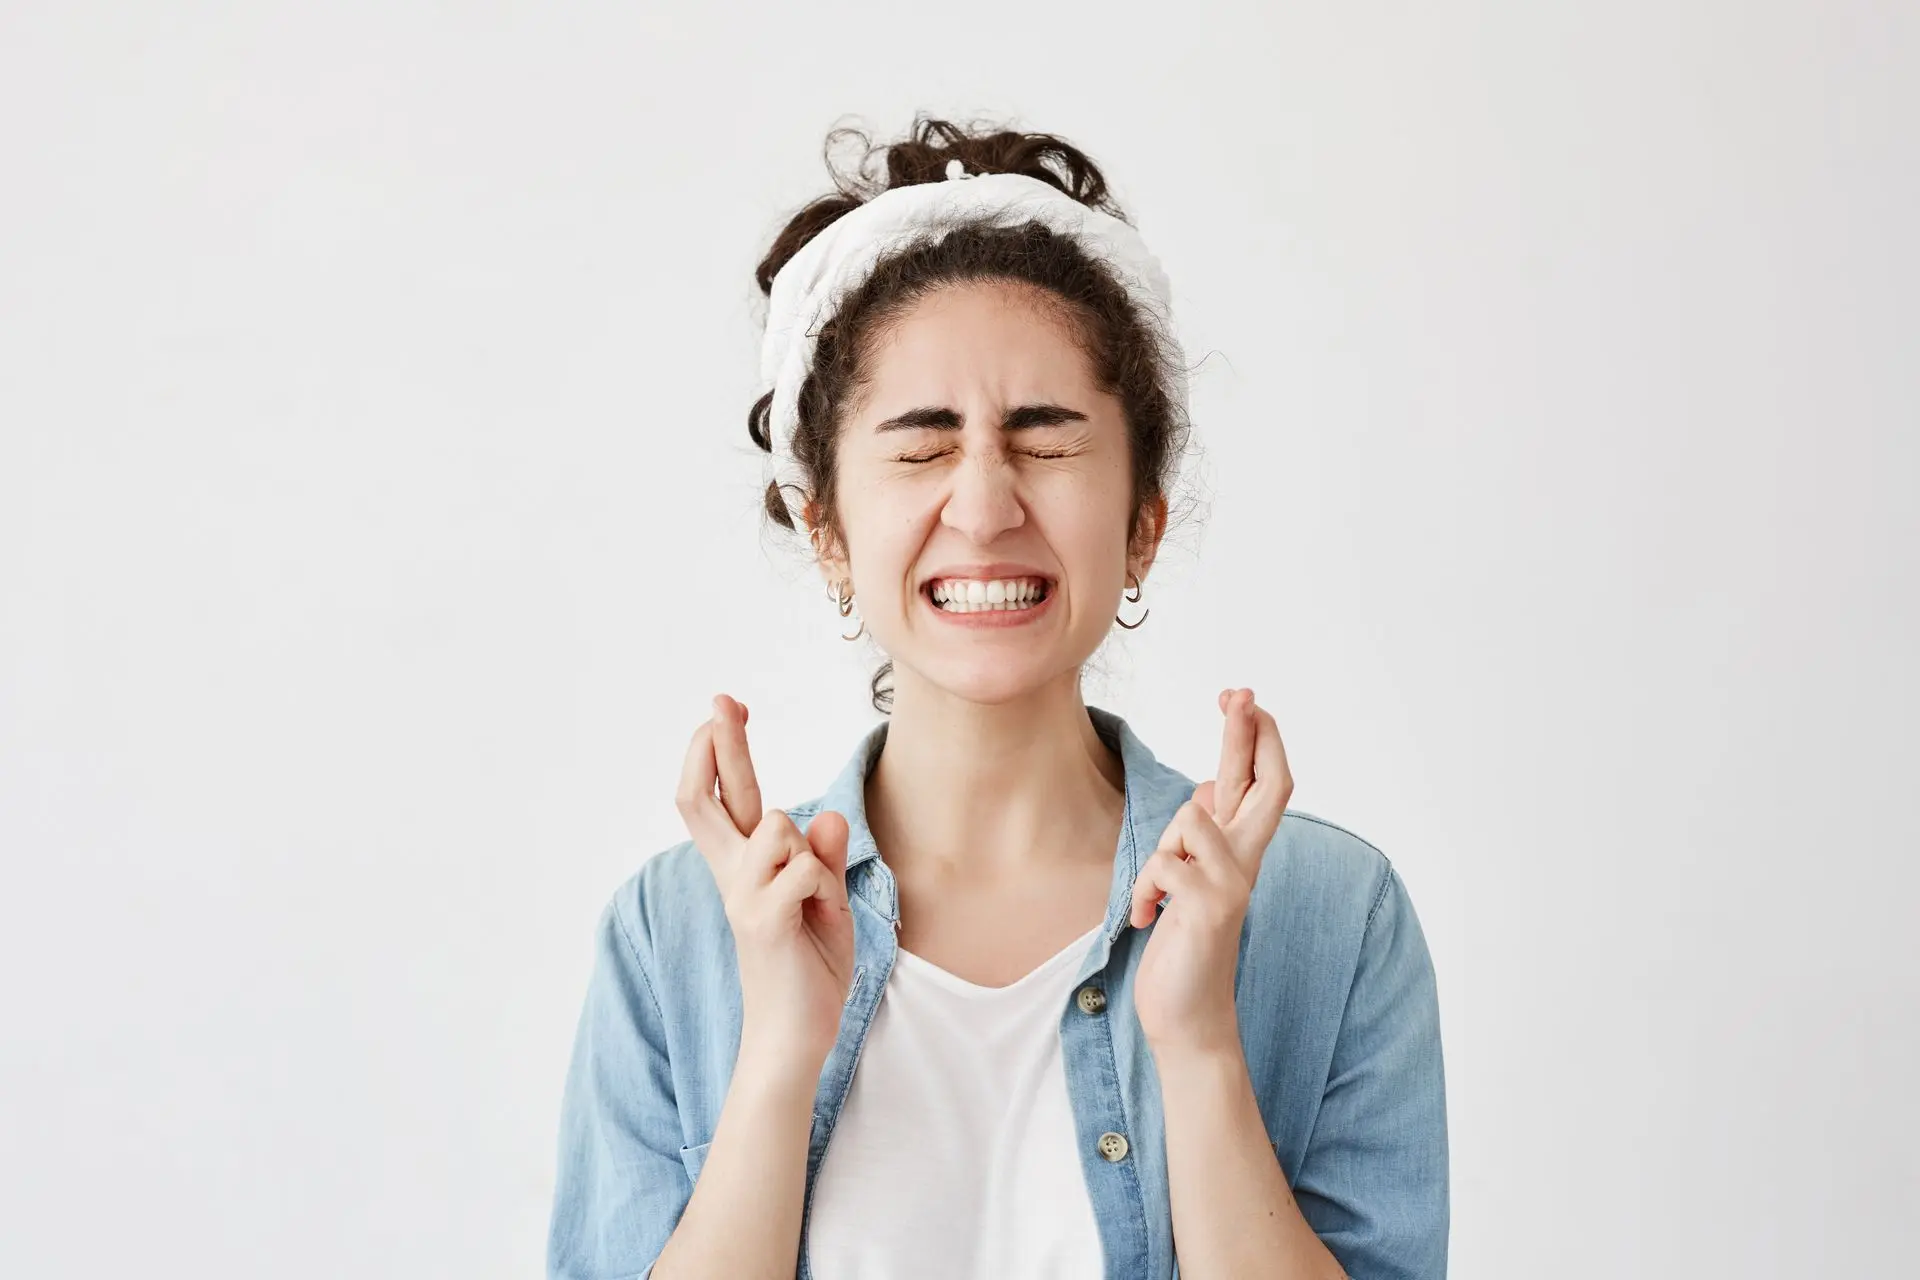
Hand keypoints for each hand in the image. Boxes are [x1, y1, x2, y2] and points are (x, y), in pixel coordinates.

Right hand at [675, 694, 856, 1078]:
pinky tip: (818, 921)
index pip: (720, 799)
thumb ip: (822, 859)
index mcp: (745, 869)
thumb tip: (826, 815)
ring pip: (780, 825)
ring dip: (811, 855)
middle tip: (721, 699)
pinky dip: (824, 887)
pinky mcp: (761, 918)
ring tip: (816, 905)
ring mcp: (741, 896)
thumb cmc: (810, 970)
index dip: (716, 752)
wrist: (796, 1036)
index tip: (724, 710)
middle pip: (710, 797)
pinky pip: (805, 868)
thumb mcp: (827, 903)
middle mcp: (733, 876)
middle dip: (719, 743)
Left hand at [1129, 688, 1293, 1058]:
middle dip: (1248, 732)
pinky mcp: (1208, 909)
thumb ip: (1206, 837)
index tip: (1242, 697)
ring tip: (1157, 893)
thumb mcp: (1193, 881)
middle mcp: (1247, 863)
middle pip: (1265, 783)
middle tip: (1241, 691)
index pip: (1266, 783)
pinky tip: (1144, 922)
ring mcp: (1232, 885)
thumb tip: (1210, 786)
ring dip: (1161, 847)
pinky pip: (1164, 867)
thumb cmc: (1186, 946)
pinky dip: (1142, 894)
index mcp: (1242, 854)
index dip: (1259, 737)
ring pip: (1191, 817)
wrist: (1189, 1019)